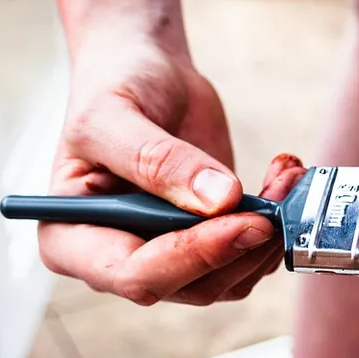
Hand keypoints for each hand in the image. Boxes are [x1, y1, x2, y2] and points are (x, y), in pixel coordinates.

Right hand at [43, 39, 305, 305]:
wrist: (147, 72)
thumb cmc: (113, 87)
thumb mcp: (116, 114)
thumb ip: (159, 160)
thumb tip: (219, 201)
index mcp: (72, 240)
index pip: (133, 274)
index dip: (191, 256)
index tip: (241, 221)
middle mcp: (119, 260)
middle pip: (190, 285)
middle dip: (240, 246)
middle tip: (276, 200)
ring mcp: (167, 256)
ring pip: (229, 279)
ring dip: (268, 237)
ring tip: (285, 177)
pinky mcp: (208, 242)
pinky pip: (249, 256)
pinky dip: (276, 225)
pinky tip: (283, 180)